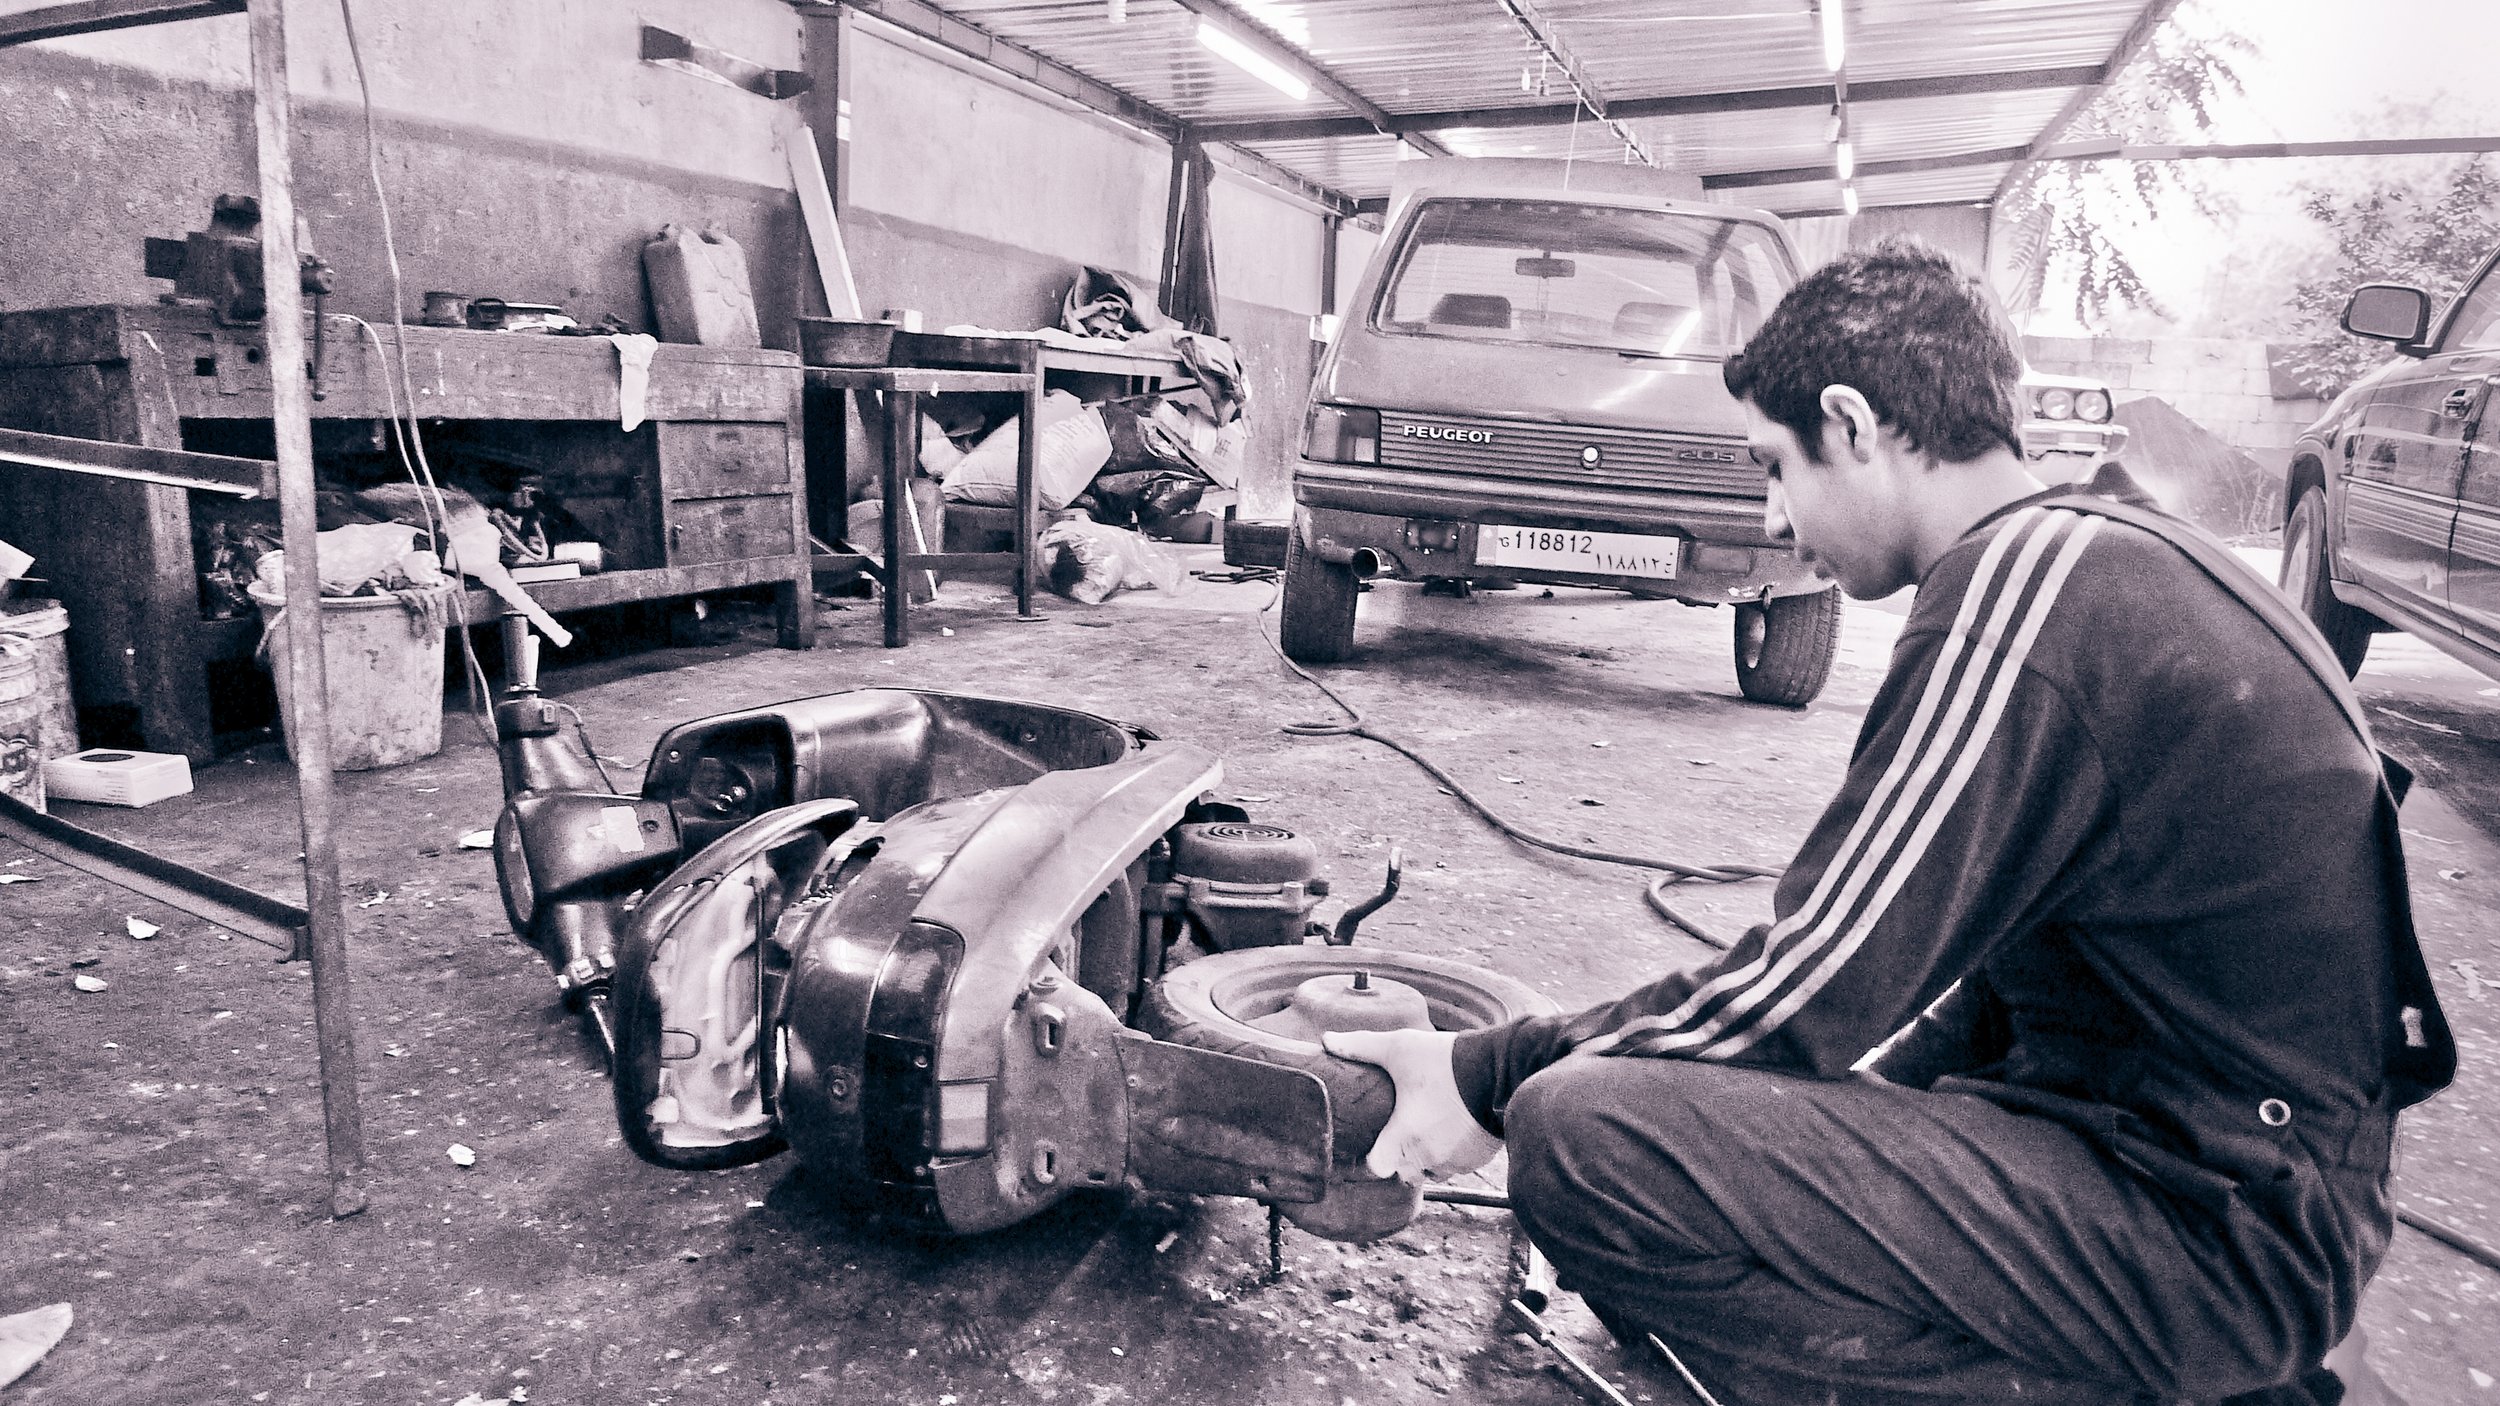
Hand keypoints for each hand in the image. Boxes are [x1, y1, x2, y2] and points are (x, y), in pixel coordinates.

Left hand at [1322, 1027, 1501, 1181]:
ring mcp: (1456, 1160)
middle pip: (1403, 1172)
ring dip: (1426, 1156)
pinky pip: (1457, 1165)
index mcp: (1405, 1135)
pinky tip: (1451, 1128)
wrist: (1501, 1068)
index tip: (1370, 1145)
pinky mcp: (1479, 1158)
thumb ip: (1361, 1047)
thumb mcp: (1400, 1047)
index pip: (1377, 1169)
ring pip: (1432, 1170)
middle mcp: (1429, 1155)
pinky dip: (1452, 1153)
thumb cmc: (1447, 1060)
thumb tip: (1326, 1040)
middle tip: (1400, 1131)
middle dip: (1399, 1157)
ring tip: (1426, 1128)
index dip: (1370, 1160)